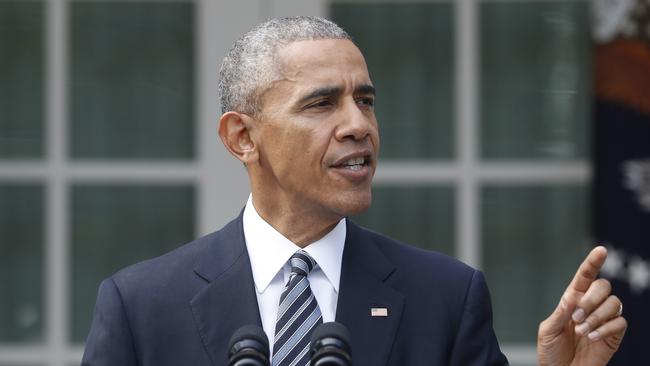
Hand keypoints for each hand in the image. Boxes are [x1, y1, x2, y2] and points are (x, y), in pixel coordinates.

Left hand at [537, 246, 626, 365]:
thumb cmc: (551, 351)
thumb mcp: (548, 330)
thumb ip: (560, 313)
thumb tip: (572, 297)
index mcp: (572, 300)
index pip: (585, 276)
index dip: (593, 262)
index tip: (601, 250)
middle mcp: (590, 306)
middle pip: (603, 286)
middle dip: (591, 299)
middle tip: (576, 318)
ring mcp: (604, 320)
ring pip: (615, 303)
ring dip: (597, 316)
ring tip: (581, 331)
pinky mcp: (614, 335)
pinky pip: (620, 322)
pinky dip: (605, 329)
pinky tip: (591, 339)